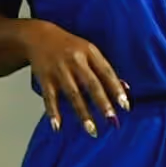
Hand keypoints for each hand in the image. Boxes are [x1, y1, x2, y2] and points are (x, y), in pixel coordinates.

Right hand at [20, 20, 128, 136]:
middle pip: (91, 84)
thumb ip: (104, 69)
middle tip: (112, 120)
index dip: (116, 89)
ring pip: (73, 94)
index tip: (125, 106)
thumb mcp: (89, 51)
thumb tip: (126, 88)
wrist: (39, 36)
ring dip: (83, 114)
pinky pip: (49, 98)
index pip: (106, 72)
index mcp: (90, 52)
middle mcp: (75, 61)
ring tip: (92, 130)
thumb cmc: (69, 46)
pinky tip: (58, 126)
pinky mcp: (45, 78)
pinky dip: (53, 112)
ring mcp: (59, 70)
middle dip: (102, 103)